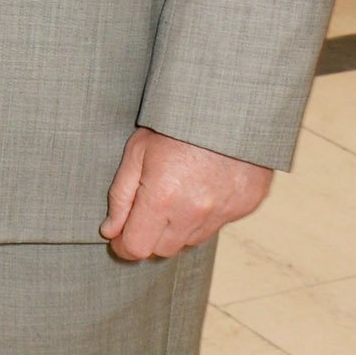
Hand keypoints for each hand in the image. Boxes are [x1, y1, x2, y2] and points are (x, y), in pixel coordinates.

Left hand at [101, 127, 272, 261]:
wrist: (230, 104)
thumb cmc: (177, 123)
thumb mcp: (137, 151)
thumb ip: (121, 196)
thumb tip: (110, 231)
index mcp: (162, 198)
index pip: (136, 248)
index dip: (123, 245)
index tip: (120, 235)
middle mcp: (194, 212)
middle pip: (163, 250)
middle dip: (150, 236)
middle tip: (149, 207)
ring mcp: (223, 212)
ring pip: (191, 241)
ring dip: (179, 227)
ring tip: (179, 191)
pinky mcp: (245, 206)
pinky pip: (217, 225)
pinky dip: (207, 215)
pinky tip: (205, 186)